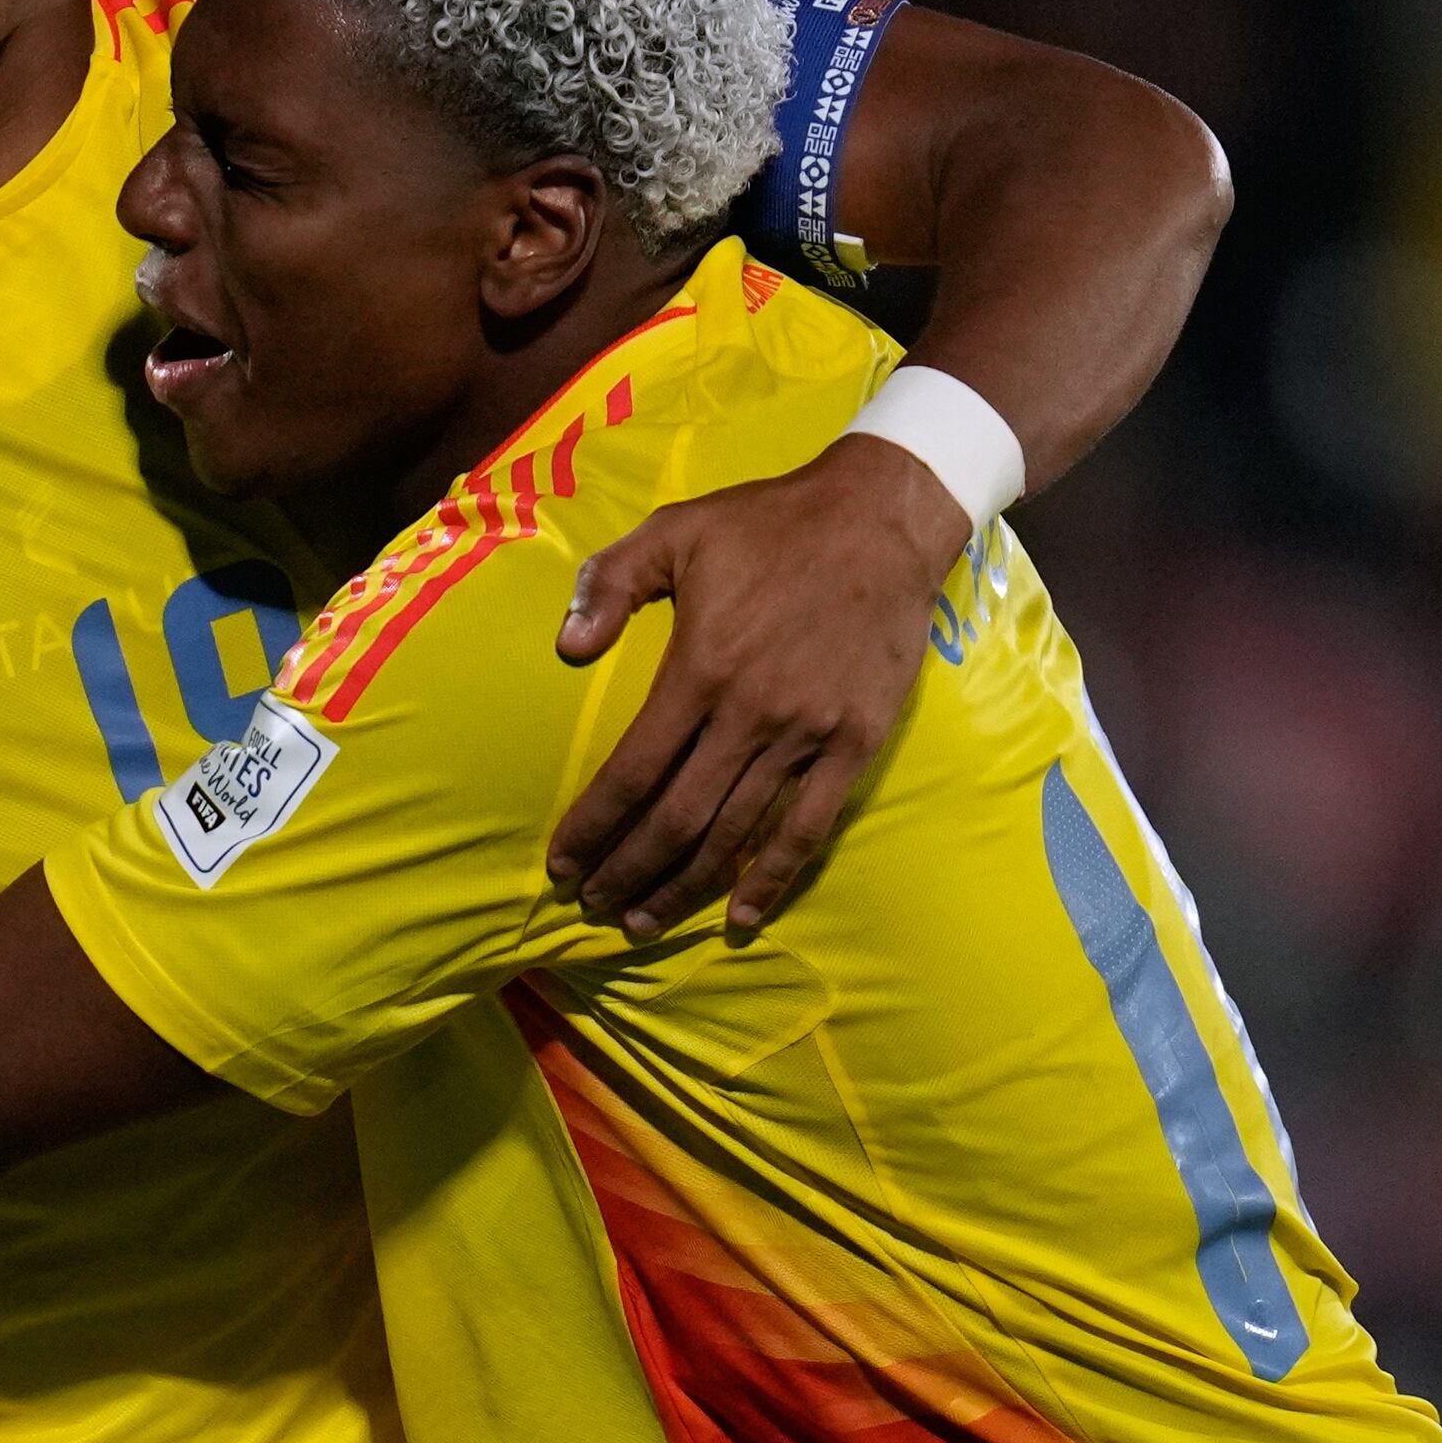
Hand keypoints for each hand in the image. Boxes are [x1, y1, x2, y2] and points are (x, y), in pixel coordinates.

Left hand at [549, 433, 971, 941]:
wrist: (880, 520)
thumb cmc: (767, 525)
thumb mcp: (674, 531)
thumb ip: (611, 583)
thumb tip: (568, 648)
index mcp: (699, 670)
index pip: (631, 771)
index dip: (592, 826)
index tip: (561, 863)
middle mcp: (750, 715)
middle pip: (675, 818)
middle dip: (627, 871)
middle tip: (590, 905)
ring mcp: (807, 736)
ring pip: (735, 833)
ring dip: (683, 886)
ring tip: (641, 922)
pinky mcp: (855, 744)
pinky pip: (808, 827)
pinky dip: (772, 878)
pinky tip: (739, 916)